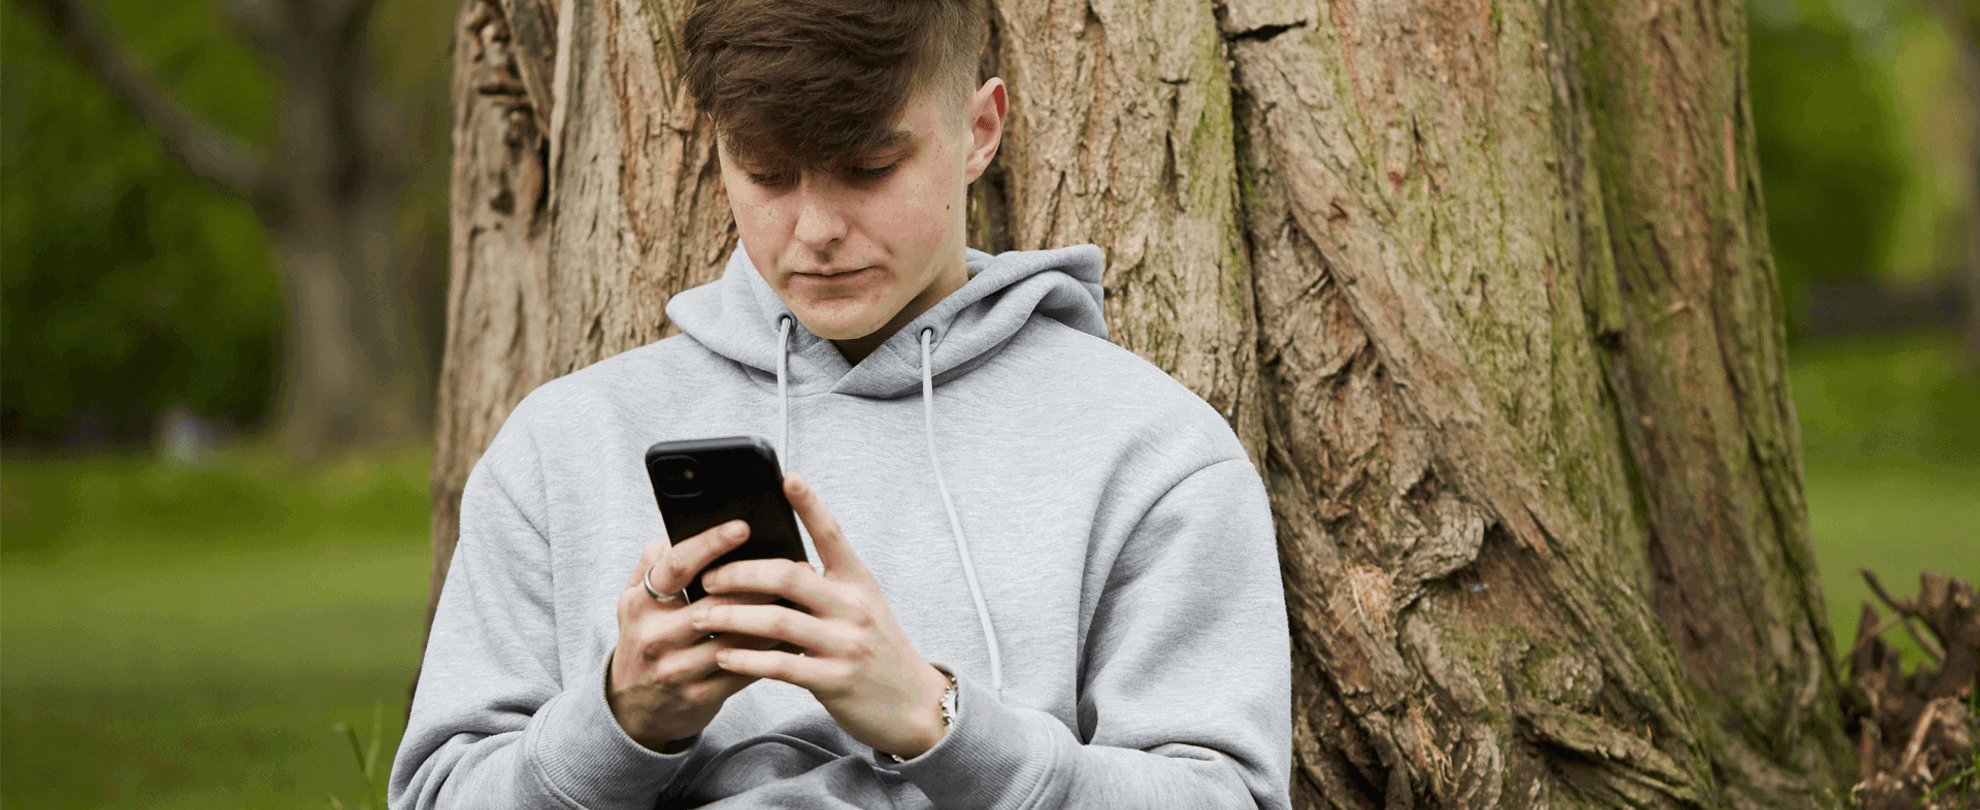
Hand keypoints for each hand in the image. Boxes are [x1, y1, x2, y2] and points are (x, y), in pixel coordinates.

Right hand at [606, 520, 783, 750]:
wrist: (632, 708)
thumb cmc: (644, 638)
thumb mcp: (633, 600)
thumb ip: (653, 564)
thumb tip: (680, 530)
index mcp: (640, 603)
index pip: (678, 567)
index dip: (710, 544)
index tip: (743, 527)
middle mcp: (655, 636)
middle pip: (716, 603)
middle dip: (760, 584)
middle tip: (798, 566)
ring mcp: (676, 670)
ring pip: (736, 638)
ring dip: (773, 618)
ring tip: (804, 598)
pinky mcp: (698, 696)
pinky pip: (744, 670)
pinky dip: (772, 652)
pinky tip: (795, 636)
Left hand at [691, 475, 954, 758]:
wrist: (914, 703)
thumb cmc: (877, 649)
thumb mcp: (862, 607)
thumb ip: (826, 587)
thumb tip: (772, 567)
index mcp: (859, 582)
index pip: (832, 535)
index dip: (810, 505)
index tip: (788, 478)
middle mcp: (854, 607)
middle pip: (788, 576)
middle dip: (740, 574)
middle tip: (707, 578)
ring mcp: (845, 644)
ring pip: (776, 620)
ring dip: (731, 617)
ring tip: (701, 615)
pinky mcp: (834, 680)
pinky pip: (781, 665)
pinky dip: (746, 659)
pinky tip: (723, 657)